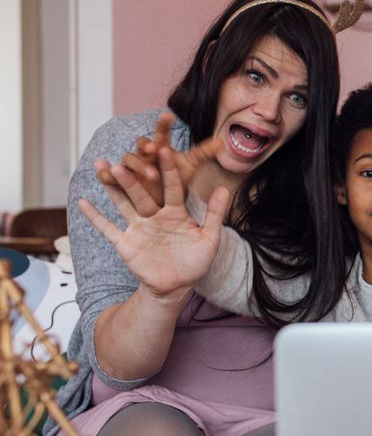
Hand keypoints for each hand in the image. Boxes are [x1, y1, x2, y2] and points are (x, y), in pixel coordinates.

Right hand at [81, 147, 229, 300]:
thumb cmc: (195, 262)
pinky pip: (108, 228)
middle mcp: (155, 215)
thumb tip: (225, 188)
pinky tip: (82, 202)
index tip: (165, 150)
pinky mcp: (125, 242)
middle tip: (124, 159)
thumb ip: (215, 214)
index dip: (168, 170)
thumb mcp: (209, 238)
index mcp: (176, 212)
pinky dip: (95, 217)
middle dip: (133, 178)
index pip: (172, 188)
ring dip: (112, 188)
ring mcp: (138, 227)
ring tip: (102, 166)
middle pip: (142, 193)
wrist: (177, 286)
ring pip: (123, 204)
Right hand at [96, 112, 220, 214]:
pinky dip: (105, 175)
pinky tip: (105, 176)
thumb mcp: (190, 167)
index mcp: (160, 150)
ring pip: (127, 161)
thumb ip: (204, 153)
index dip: (163, 124)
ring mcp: (130, 169)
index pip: (161, 134)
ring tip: (148, 174)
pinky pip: (109, 177)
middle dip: (146, 147)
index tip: (169, 115)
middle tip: (154, 150)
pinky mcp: (119, 183)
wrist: (163, 203)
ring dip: (135, 165)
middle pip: (142, 146)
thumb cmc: (176, 181)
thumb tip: (222, 142)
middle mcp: (144, 156)